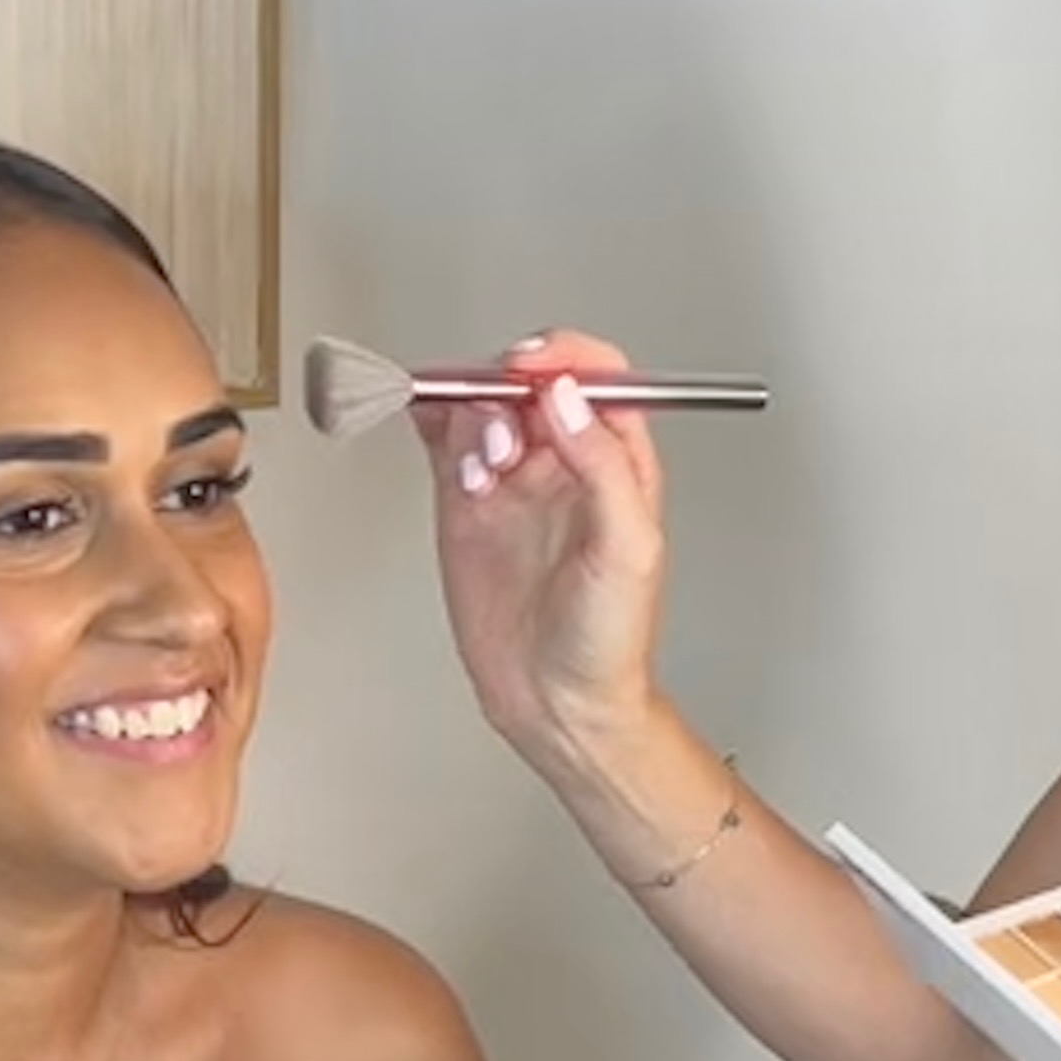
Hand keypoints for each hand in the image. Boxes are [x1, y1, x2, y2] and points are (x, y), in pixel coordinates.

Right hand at [419, 327, 670, 763]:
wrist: (559, 703)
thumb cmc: (609, 639)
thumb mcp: (628, 549)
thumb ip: (602, 465)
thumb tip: (566, 399)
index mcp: (618, 460)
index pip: (594, 375)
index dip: (562, 356)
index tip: (531, 367)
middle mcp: (565, 461)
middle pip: (528, 381)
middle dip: (506, 389)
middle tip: (500, 431)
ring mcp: (513, 480)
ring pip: (484, 407)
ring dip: (472, 417)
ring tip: (483, 469)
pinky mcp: (466, 504)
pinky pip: (445, 440)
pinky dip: (432, 423)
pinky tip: (435, 433)